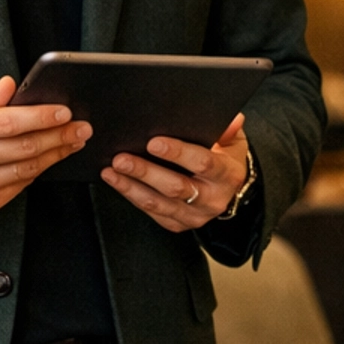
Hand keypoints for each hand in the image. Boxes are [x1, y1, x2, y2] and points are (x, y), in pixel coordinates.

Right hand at [0, 77, 89, 213]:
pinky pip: (20, 186)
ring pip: (26, 170)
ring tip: (73, 141)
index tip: (65, 112)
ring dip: (55, 155)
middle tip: (82, 128)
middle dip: (58, 136)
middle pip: (23, 148)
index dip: (40, 118)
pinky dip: (38, 171)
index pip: (8, 123)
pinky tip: (50, 157)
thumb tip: (10, 86)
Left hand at [102, 113, 248, 231]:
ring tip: (111, 171)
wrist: (226, 189)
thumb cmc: (225, 158)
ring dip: (131, 187)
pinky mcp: (178, 224)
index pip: (203, 163)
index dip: (178, 153)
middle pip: (176, 187)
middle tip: (121, 158)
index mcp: (228, 175)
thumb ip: (229, 129)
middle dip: (146, 171)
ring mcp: (194, 216)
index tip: (154, 143)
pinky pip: (152, 212)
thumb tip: (232, 119)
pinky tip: (117, 182)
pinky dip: (131, 196)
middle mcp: (213, 200)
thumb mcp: (233, 141)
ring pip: (159, 204)